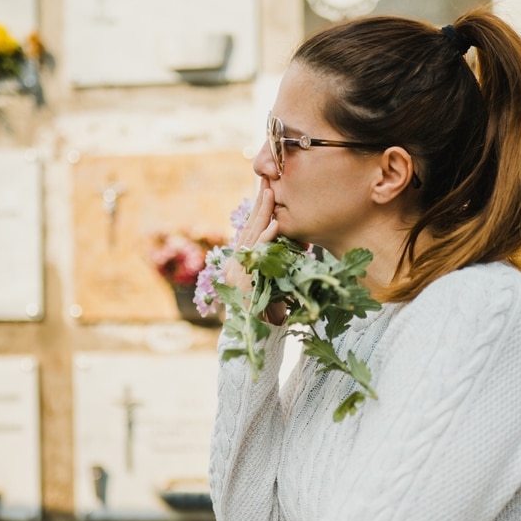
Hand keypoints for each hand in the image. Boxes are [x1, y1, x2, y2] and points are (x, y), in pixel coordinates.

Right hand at [223, 178, 286, 324]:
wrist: (256, 339)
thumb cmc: (269, 313)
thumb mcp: (274, 280)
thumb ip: (276, 261)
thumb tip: (287, 238)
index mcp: (239, 262)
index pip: (251, 230)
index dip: (260, 209)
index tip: (269, 188)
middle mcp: (233, 265)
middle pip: (249, 228)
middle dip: (261, 204)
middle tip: (270, 180)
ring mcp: (235, 272)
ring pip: (252, 237)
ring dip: (263, 214)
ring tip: (271, 193)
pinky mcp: (241, 282)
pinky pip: (255, 256)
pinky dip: (265, 239)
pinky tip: (274, 224)